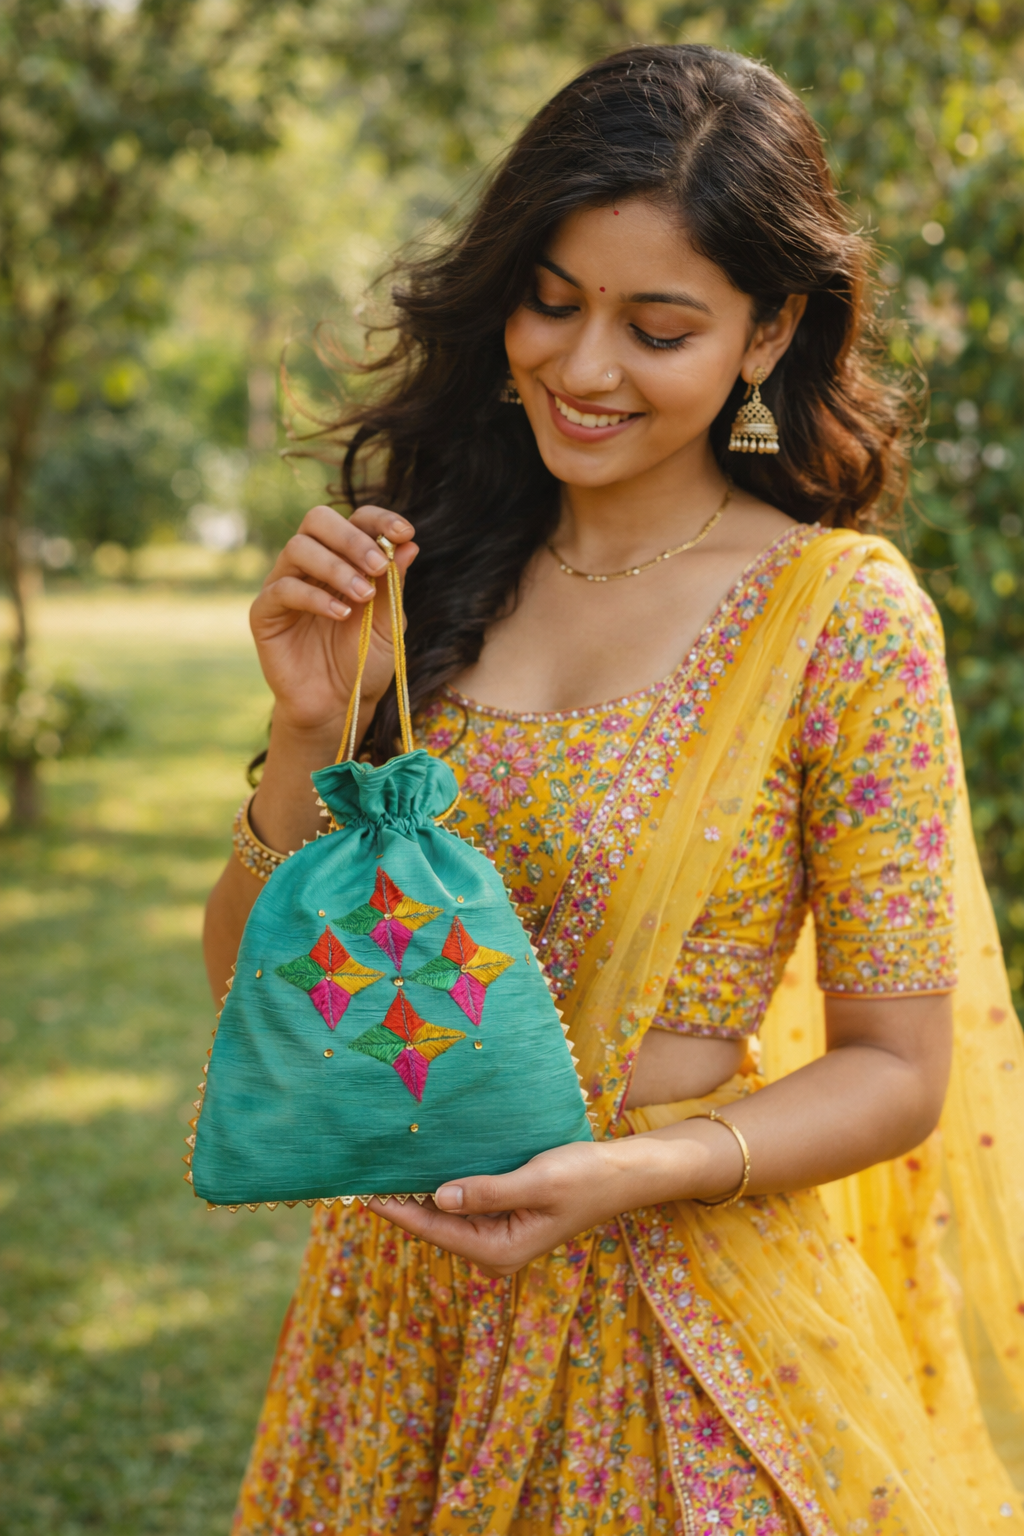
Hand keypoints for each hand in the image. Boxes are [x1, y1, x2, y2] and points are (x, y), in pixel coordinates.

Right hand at [249, 504, 417, 737]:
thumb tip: (409, 544)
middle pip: (318, 520)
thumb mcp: (389, 623)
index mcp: (345, 559)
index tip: (404, 533)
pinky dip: (315, 597)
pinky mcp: (265, 612)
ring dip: (335, 567)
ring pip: (298, 548)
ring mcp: (284, 585)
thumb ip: (394, 585)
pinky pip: (283, 589)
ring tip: (362, 595)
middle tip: (378, 566)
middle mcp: (311, 565)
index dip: (378, 519)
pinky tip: (341, 615)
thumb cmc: (366, 662)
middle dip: (351, 538)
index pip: (356, 520)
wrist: (340, 705)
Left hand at [369, 1134, 715, 1276]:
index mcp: (500, 1250)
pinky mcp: (505, 1216)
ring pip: (447, 1213)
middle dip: (402, 1199)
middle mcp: (494, 1250)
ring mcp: (499, 1235)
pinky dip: (443, 1185)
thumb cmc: (585, 1176)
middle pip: (435, 1224)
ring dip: (420, 1190)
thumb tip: (439, 1197)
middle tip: (363, 1171)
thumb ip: (488, 1192)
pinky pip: (463, 1203)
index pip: (435, 1228)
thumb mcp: (537, 1181)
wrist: (624, 1173)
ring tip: (383, 1166)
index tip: (361, 1190)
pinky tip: (424, 1164)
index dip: (397, 1208)